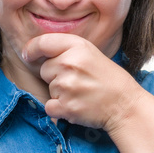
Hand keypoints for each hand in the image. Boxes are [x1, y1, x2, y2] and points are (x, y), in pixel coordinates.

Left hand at [22, 33, 143, 131]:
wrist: (124, 104)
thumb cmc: (108, 79)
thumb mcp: (91, 53)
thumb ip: (67, 50)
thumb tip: (36, 51)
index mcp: (77, 46)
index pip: (43, 43)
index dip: (32, 49)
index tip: (28, 55)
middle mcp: (70, 63)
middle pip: (44, 69)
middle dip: (55, 76)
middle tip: (77, 81)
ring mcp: (67, 86)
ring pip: (49, 89)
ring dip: (60, 94)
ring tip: (81, 93)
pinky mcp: (66, 106)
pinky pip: (49, 107)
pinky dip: (59, 109)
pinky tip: (76, 105)